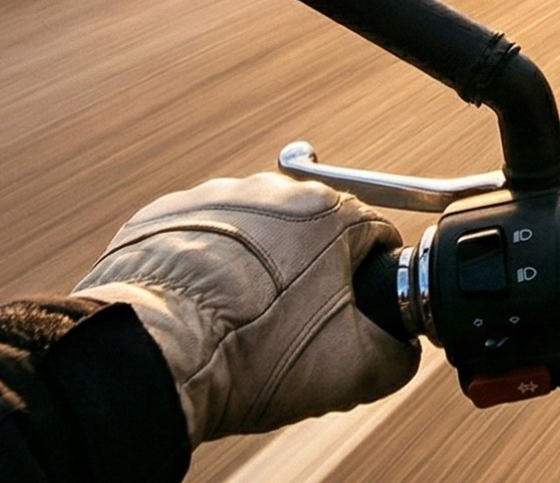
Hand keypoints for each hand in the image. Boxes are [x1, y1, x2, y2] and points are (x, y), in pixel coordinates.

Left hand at [74, 173, 419, 442]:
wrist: (157, 355)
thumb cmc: (253, 354)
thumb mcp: (353, 370)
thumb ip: (400, 354)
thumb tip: (402, 347)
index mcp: (330, 212)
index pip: (376, 240)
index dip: (372, 285)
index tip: (353, 315)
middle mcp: (273, 189)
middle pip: (313, 234)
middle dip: (311, 276)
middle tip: (296, 327)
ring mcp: (214, 197)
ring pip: (256, 234)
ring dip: (258, 269)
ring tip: (244, 321)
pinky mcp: (164, 215)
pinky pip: (201, 237)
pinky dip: (207, 267)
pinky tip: (205, 308)